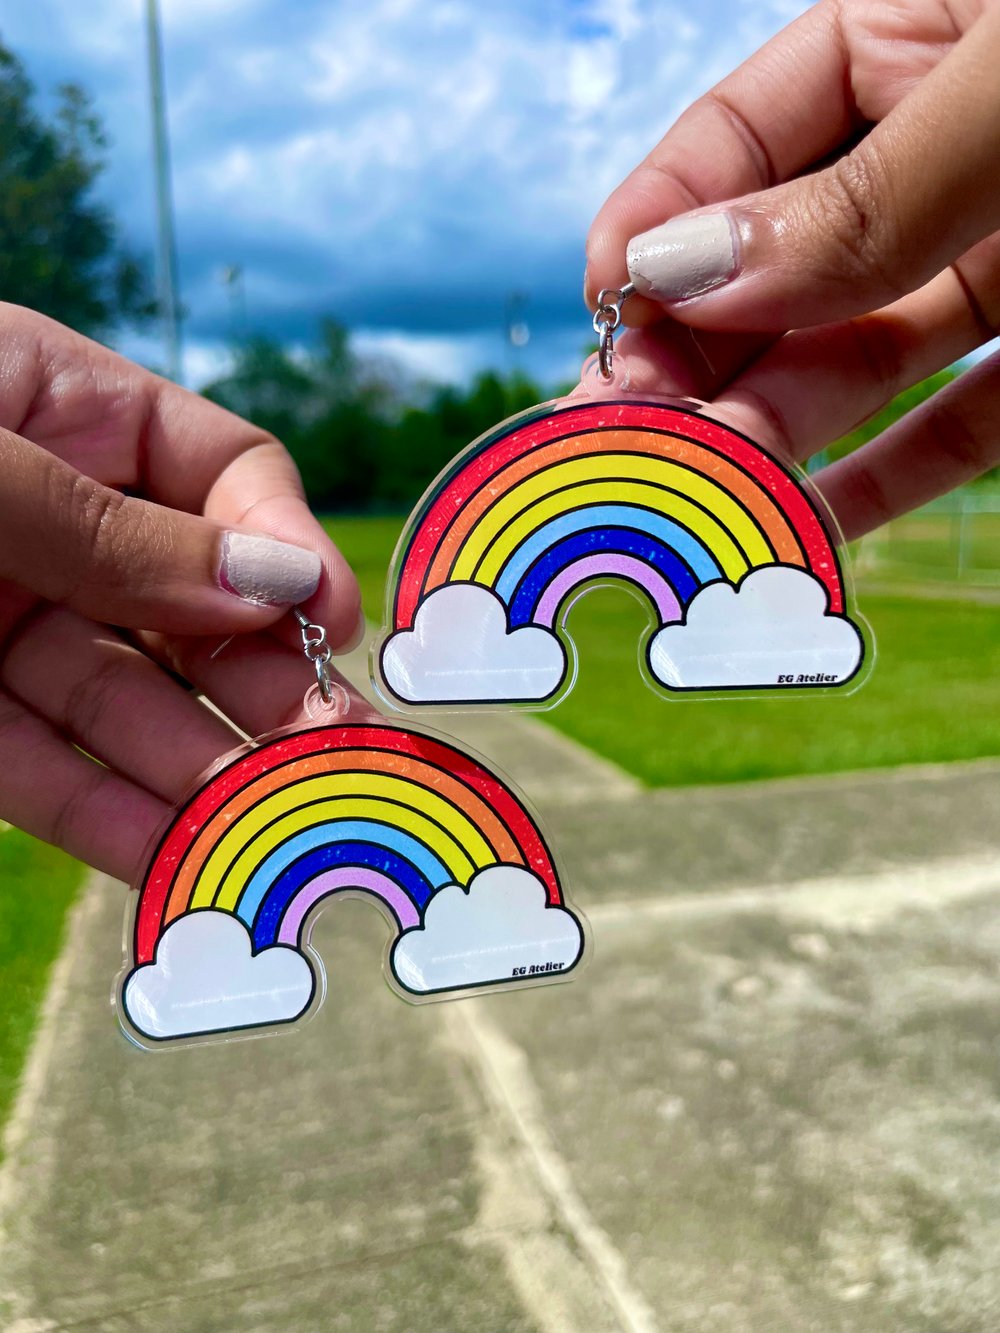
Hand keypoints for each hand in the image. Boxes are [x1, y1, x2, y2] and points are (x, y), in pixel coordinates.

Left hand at [0, 303, 367, 880]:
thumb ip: (111, 528)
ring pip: (127, 708)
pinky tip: (183, 863)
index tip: (333, 620)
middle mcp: (50, 524)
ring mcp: (0, 622)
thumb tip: (281, 583)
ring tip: (283, 829)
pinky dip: (109, 822)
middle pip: (194, 611)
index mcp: (64, 412)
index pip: (223, 474)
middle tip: (341, 754)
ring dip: (205, 774)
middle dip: (270, 685)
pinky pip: (41, 772)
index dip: (287, 549)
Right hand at [585, 0, 999, 538]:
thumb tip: (689, 277)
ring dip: (769, 427)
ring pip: (856, 356)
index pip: (741, 132)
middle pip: (779, 268)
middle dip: (697, 349)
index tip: (605, 301)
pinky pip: (956, 423)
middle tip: (629, 423)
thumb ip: (863, 195)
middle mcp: (938, 161)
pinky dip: (885, 479)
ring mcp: (993, 257)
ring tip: (698, 482)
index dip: (659, 218)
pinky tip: (805, 521)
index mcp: (914, 36)